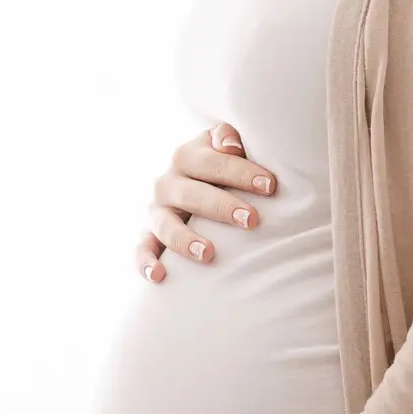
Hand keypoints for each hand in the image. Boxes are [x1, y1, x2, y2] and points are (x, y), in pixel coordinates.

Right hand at [136, 122, 278, 282]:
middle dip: (221, 207)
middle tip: (251, 220)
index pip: (210, 161)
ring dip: (185, 240)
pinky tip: (160, 276)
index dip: (240, 172)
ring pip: (165, 226)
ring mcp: (155, 212)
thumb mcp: (219, 146)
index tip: (270, 186)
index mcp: (185, 157)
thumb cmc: (216, 167)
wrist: (186, 183)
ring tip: (209, 253)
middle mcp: (166, 183)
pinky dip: (146, 263)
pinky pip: (142, 250)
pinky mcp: (147, 236)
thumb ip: (226, 137)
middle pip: (190, 194)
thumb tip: (231, 145)